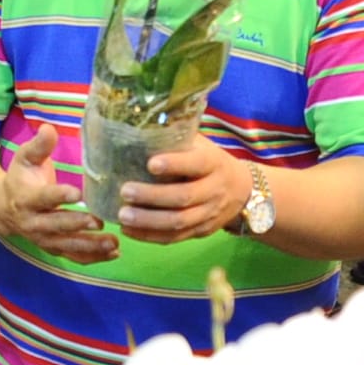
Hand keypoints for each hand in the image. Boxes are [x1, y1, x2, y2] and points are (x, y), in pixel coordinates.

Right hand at [0, 126, 115, 262]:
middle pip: (56, 226)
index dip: (59, 196)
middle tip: (100, 221)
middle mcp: (34, 223)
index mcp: (26, 198)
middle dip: (77, 225)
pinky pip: (73, 257)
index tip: (77, 193)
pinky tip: (114, 253)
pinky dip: (93, 258)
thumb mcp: (24, 159)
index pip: (44, 198)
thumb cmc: (20, 178)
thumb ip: (38, 146)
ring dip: (90, 246)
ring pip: (67, 246)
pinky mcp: (54, 248)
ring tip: (114, 242)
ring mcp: (44, 239)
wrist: (3, 208)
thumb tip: (48, 128)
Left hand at [116, 138, 250, 245]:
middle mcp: (214, 189)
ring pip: (179, 222)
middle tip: (125, 191)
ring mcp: (209, 214)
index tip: (150, 163)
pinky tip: (128, 230)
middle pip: (184, 196)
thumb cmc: (209, 160)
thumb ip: (176, 139)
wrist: (241, 190)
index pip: (196, 164)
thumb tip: (138, 125)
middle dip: (152, 196)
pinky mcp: (200, 232)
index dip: (174, 164)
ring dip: (148, 221)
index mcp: (213, 163)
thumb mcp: (200, 145)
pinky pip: (174, 238)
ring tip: (122, 216)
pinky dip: (149, 236)